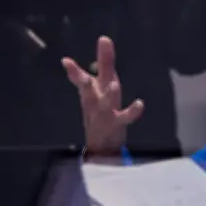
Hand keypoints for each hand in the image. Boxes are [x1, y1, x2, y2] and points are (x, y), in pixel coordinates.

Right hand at [62, 36, 143, 155]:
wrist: (101, 145)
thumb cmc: (99, 112)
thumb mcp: (93, 91)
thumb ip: (84, 73)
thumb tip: (65, 60)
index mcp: (92, 92)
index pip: (81, 79)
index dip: (74, 71)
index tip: (66, 60)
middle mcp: (95, 102)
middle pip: (89, 90)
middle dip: (84, 82)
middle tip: (82, 76)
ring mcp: (105, 114)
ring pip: (105, 103)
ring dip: (109, 94)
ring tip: (114, 85)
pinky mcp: (117, 123)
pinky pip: (126, 117)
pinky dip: (133, 111)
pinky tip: (140, 103)